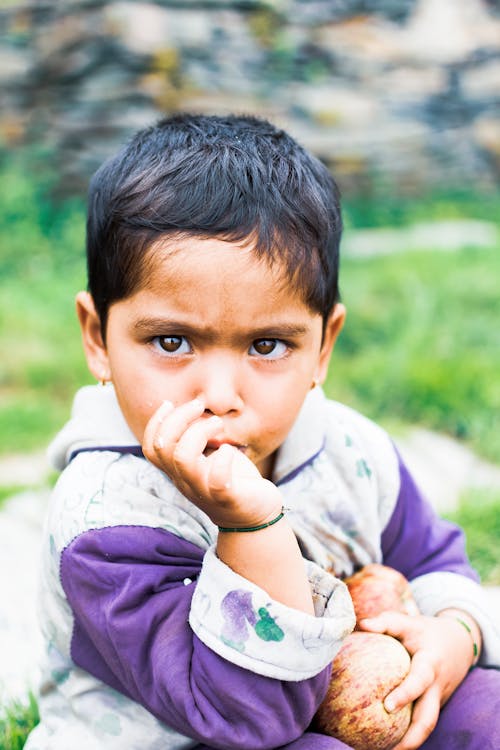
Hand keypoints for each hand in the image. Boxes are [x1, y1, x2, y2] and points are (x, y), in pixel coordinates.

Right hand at [142, 398, 281, 527]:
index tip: (170, 403)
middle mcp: (185, 481)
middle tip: (200, 407)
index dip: (154, 423)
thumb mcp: (209, 457)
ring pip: (183, 460)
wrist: (255, 517)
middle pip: (163, 448)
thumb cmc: (232, 479)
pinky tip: (230, 450)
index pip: (150, 448)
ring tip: (217, 424)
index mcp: (177, 471)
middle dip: (178, 418)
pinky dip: (223, 460)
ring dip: (199, 432)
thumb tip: (193, 409)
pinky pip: (217, 481)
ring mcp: (204, 491)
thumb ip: (197, 439)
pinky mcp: (228, 498)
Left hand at [358, 611, 475, 748]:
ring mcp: (437, 700)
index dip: (406, 694)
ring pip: (425, 727)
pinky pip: (421, 722)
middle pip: (428, 720)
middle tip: (387, 748)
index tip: (388, 706)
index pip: (420, 682)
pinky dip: (407, 735)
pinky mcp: (433, 706)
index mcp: (431, 664)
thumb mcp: (409, 622)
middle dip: (410, 739)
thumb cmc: (425, 632)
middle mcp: (436, 687)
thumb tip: (362, 625)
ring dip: (407, 743)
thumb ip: (386, 622)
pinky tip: (385, 742)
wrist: (459, 643)